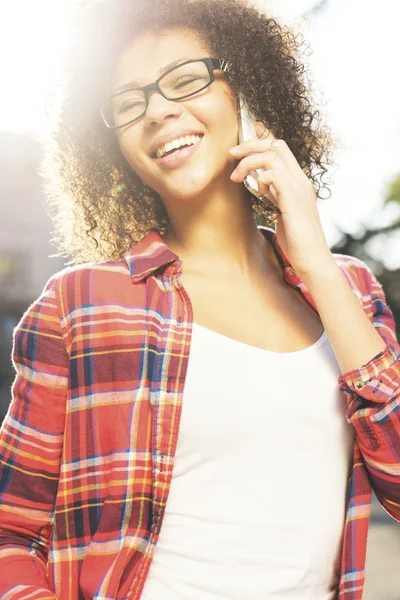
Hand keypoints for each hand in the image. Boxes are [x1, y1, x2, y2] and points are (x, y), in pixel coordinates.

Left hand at [229, 121, 334, 279]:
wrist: (313, 260)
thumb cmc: (297, 241)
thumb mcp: (283, 211)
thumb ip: (275, 196)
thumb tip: (261, 186)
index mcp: (299, 182)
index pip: (280, 148)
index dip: (258, 145)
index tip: (239, 153)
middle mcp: (301, 180)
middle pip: (276, 145)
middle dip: (250, 146)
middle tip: (232, 154)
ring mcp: (299, 188)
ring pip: (272, 156)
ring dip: (249, 162)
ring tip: (236, 177)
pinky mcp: (293, 200)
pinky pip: (274, 175)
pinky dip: (261, 179)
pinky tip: (259, 193)